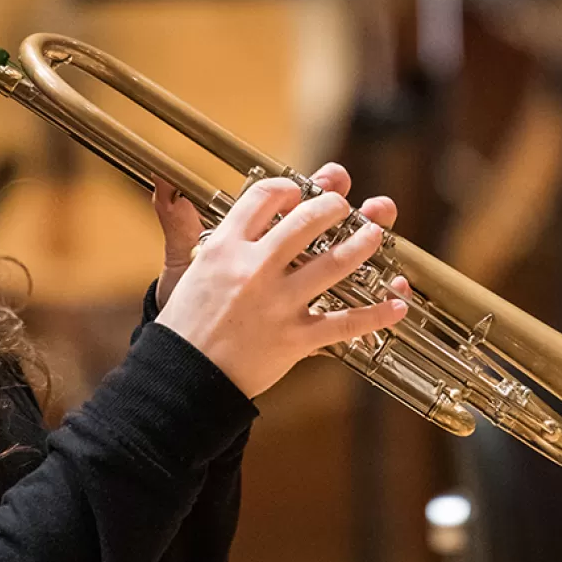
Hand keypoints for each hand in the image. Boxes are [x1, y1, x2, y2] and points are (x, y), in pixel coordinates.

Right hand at [155, 177, 408, 398]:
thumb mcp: (181, 269)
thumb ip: (178, 224)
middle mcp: (255, 269)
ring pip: (334, 264)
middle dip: (334, 207)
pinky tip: (398, 304)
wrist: (182, 378)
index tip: (300, 190)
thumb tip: (163, 183)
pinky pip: (345, 323)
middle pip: (307, 222)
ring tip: (376, 233)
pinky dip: (377, 315)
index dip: (289, 188)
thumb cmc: (183, 324)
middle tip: (346, 206)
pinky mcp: (295, 339)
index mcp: (226, 247)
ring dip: (363, 245)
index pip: (265, 198)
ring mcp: (279, 304)